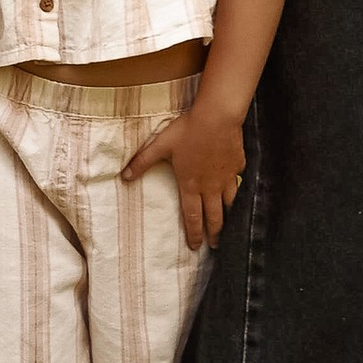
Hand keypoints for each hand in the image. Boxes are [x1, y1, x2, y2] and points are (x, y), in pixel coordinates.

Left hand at [120, 91, 247, 250]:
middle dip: (213, 233)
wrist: (218, 116)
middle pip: (214, 216)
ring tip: (228, 228)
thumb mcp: (160, 145)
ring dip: (228, 218)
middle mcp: (210, 186)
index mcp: (190, 184)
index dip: (193, 233)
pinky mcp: (238, 165)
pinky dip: (237, 192)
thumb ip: (142, 162)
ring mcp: (226, 177)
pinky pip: (238, 183)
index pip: (192, 216)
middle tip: (214, 245)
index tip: (195, 246)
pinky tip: (237, 193)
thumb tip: (124, 177)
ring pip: (229, 204)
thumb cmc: (188, 130)